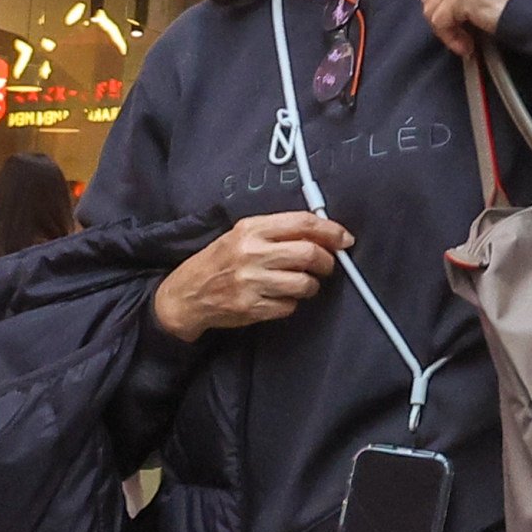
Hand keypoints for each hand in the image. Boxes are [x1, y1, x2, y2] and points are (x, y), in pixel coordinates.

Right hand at [151, 211, 347, 336]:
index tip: (344, 239)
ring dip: (312, 285)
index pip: (302, 223)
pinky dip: (292, 303)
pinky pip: (289, 306)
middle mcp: (252, 253)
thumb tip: (322, 231)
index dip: (331, 230)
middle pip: (308, 254)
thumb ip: (279, 230)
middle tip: (328, 265)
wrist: (187, 293)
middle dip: (327, 261)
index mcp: (252, 229)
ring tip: (304, 283)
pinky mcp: (251, 308)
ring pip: (303, 284)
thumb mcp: (243, 233)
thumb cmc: (221, 259)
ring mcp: (251, 282)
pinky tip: (281, 297)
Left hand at [422, 0, 527, 55]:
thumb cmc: (521, 2)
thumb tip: (449, 12)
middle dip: (443, 22)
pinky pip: (440, 22)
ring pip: (431, 10)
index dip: (447, 12)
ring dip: (447, 32)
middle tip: (464, 38)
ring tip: (467, 42)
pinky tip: (469, 45)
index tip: (464, 30)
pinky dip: (451, 38)